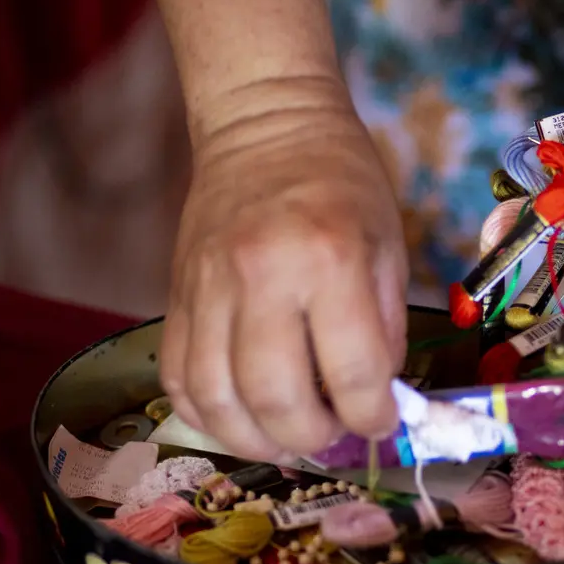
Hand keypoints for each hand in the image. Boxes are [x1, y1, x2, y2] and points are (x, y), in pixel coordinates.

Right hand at [160, 78, 408, 461]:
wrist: (264, 122)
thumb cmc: (341, 182)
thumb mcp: (389, 246)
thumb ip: (385, 328)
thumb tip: (375, 400)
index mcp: (330, 261)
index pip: (352, 374)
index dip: (373, 417)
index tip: (381, 421)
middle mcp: (262, 276)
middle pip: (275, 398)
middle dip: (313, 438)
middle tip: (333, 435)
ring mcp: (208, 287)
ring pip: (216, 399)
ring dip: (255, 441)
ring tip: (286, 440)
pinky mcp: (175, 294)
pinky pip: (176, 378)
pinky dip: (205, 415)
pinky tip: (239, 418)